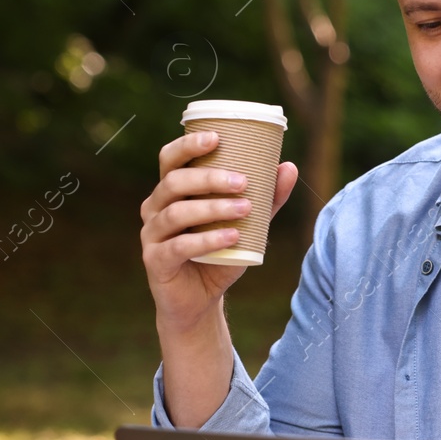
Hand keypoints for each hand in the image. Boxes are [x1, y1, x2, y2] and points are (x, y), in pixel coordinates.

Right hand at [139, 130, 298, 331]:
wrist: (200, 301)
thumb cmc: (219, 255)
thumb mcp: (246, 225)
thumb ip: (265, 199)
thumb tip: (288, 167)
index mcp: (171, 191)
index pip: (170, 159)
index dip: (188, 145)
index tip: (217, 138)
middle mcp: (155, 208)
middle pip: (174, 182)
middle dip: (208, 178)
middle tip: (242, 181)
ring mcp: (151, 235)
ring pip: (176, 212)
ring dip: (212, 208)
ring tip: (244, 209)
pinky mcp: (155, 261)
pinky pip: (179, 246)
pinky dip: (207, 240)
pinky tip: (232, 237)